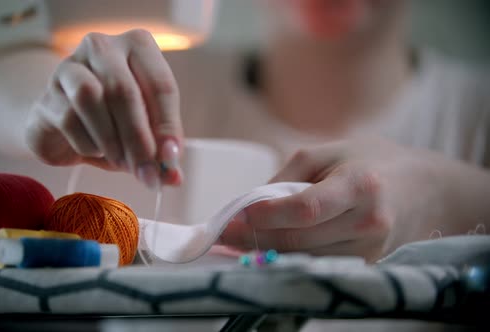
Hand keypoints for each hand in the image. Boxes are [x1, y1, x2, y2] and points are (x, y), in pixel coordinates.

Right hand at [25, 29, 182, 188]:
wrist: (64, 130)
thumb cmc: (114, 123)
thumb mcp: (145, 135)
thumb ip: (161, 153)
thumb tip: (173, 177)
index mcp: (138, 47)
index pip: (160, 84)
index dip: (168, 125)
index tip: (171, 158)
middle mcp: (103, 47)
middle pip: (123, 90)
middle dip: (138, 138)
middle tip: (147, 172)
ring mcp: (69, 66)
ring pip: (90, 97)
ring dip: (110, 139)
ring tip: (121, 161)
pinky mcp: (47, 93)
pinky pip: (68, 119)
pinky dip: (88, 144)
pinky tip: (96, 150)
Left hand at [219, 137, 448, 262]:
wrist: (422, 189)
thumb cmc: (367, 161)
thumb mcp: (326, 152)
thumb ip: (286, 178)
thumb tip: (250, 206)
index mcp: (360, 185)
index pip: (306, 209)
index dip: (269, 215)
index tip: (239, 214)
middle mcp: (369, 223)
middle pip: (300, 240)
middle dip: (256, 238)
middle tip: (224, 232)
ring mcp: (371, 250)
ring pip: (305, 259)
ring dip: (267, 252)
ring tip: (238, 239)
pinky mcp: (367, 266)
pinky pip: (318, 264)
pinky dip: (289, 258)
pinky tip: (268, 247)